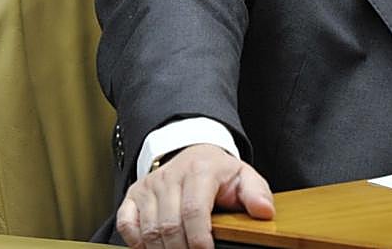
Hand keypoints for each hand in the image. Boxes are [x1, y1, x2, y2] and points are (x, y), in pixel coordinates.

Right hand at [116, 143, 274, 248]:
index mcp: (200, 170)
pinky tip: (154, 247)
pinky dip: (137, 242)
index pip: (194, 210)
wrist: (194, 153)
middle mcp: (170, 175)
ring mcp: (149, 185)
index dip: (199, 239)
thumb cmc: (219, 172)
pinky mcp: (134, 195)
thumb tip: (264, 212)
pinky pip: (127, 224)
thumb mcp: (243, 177)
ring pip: (149, 230)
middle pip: (169, 225)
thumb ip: (256, 194)